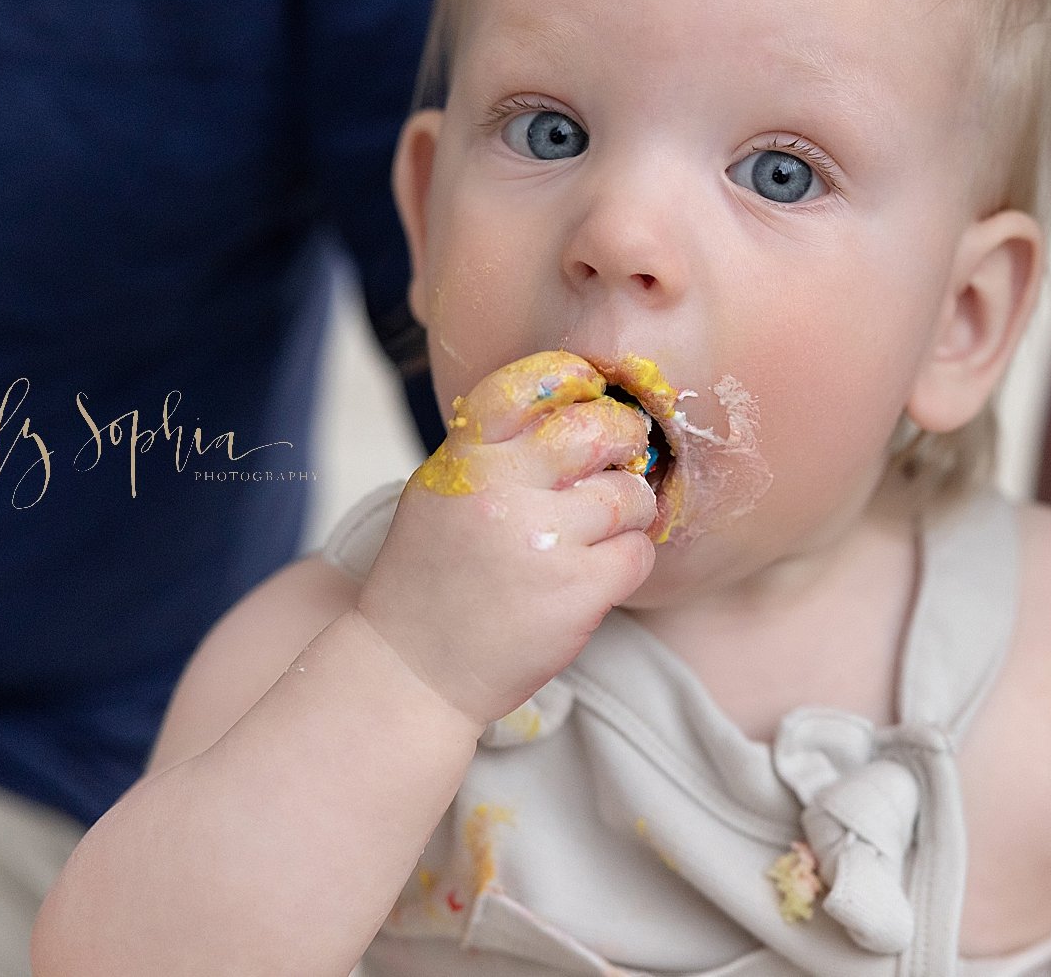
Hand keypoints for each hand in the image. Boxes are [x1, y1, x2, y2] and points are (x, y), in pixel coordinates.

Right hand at [355, 350, 657, 727]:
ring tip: (603, 528)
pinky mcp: (576, 590)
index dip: (571, 378)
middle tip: (621, 456)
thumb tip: (575, 409)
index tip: (590, 391)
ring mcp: (543, 540)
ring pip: (630, 494)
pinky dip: (630, 560)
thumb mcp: (440, 494)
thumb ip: (494, 452)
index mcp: (465, 459)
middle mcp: (503, 490)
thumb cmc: (432, 580)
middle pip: (597, 430)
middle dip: (623, 438)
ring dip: (630, 509)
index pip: (529, 385)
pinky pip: (638, 553)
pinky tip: (601, 571)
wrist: (412, 671)